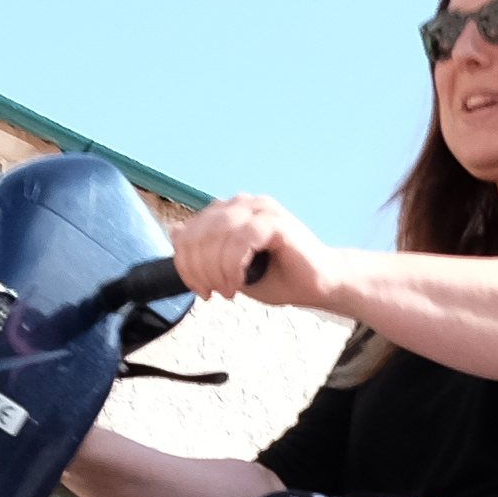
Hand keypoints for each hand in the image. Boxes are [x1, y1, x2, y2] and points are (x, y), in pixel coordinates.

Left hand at [176, 192, 347, 313]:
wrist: (322, 284)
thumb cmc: (281, 276)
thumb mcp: (232, 266)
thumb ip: (207, 250)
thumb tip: (175, 232)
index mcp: (231, 211)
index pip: (189, 230)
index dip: (184, 262)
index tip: (198, 288)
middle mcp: (244, 204)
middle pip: (198, 233)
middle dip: (197, 269)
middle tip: (211, 292)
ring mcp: (260, 209)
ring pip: (216, 236)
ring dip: (215, 270)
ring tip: (227, 290)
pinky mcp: (274, 221)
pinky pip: (239, 240)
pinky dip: (233, 266)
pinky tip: (239, 283)